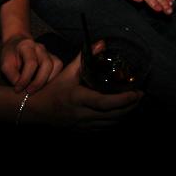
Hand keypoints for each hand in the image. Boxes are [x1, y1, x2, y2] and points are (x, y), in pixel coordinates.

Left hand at [1, 35, 62, 93]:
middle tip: (29, 92)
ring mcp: (48, 52)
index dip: (25, 78)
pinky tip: (44, 86)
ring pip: (57, 65)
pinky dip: (53, 78)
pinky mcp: (53, 58)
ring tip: (39, 90)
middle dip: (39, 81)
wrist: (17, 45)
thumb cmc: (10, 56)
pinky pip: (58, 67)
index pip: (31, 63)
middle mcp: (40, 47)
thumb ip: (12, 76)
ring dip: (49, 80)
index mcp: (27, 46)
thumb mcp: (5, 64)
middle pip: (47, 64)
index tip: (18, 89)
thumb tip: (21, 89)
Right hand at [24, 49, 142, 129]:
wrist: (36, 110)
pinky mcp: (83, 132)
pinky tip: (120, 113)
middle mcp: (82, 115)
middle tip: (140, 95)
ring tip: (134, 103)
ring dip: (125, 114)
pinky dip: (115, 121)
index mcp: (79, 98)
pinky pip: (104, 129)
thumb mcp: (67, 72)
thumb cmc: (52, 89)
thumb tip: (101, 43)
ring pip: (111, 124)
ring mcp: (83, 126)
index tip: (136, 93)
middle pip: (113, 115)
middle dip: (130, 106)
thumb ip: (84, 58)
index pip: (105, 102)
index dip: (123, 100)